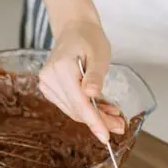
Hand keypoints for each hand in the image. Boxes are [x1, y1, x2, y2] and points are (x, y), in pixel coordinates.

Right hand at [38, 21, 124, 142]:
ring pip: (74, 111)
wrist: (74, 30)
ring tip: (114, 117)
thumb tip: (91, 94)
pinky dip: (87, 110)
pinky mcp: (49, 89)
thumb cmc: (89, 39)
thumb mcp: (99, 54)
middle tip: (120, 126)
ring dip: (94, 117)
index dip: (94, 121)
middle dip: (99, 121)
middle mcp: (49, 78)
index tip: (106, 137)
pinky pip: (70, 106)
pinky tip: (102, 110)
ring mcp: (47, 85)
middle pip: (77, 110)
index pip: (79, 103)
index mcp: (61, 68)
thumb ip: (96, 75)